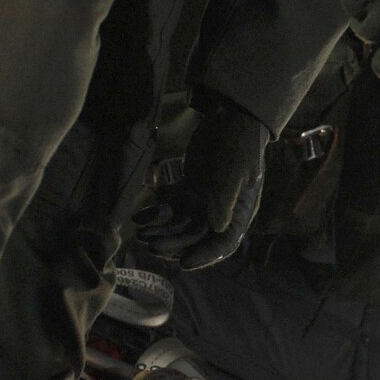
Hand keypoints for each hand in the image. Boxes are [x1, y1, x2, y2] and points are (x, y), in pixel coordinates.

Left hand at [133, 98, 269, 269]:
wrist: (231, 117)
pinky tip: (139, 217)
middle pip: (196, 237)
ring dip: (162, 231)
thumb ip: (224, 199)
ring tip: (142, 234)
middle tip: (152, 246)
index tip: (184, 263)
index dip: (206, 256)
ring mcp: (204, 201)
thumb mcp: (235, 172)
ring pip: (181, 225)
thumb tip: (216, 228)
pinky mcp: (190, 189)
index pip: (224, 243)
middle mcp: (222, 212)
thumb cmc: (239, 145)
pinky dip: (155, 213)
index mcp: (239, 212)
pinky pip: (171, 207)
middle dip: (175, 244)